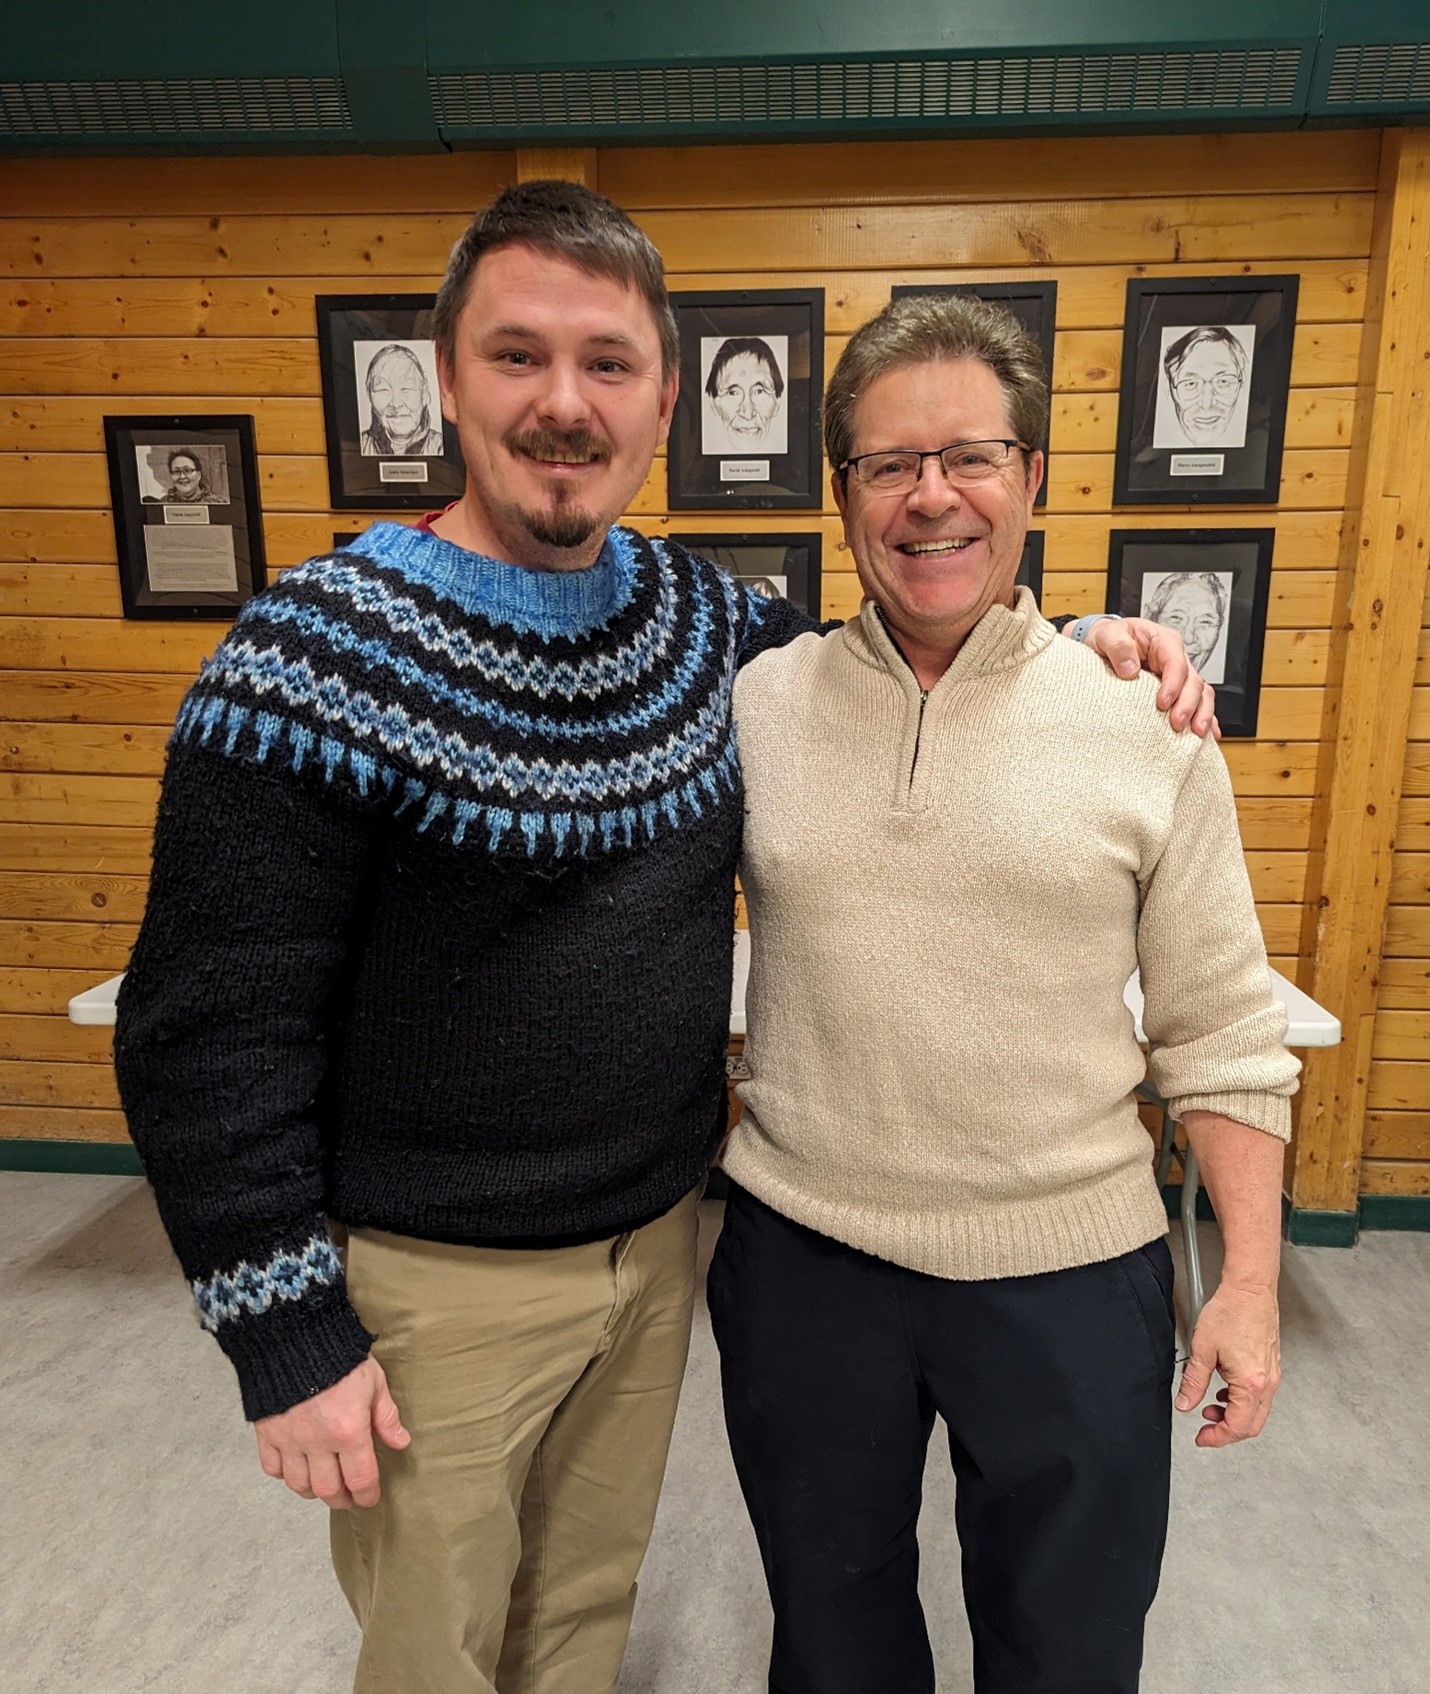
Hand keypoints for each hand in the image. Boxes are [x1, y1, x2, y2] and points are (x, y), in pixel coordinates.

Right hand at [255, 1357, 409, 1508]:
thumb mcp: (374, 1382)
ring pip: (299, 1485)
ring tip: (324, 1484)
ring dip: (313, 1490)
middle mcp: (318, 1443)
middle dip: (341, 1499)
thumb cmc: (340, 1356)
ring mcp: (290, 1440)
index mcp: (348, 1432)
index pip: (360, 1479)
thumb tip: (400, 1442)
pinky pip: (273, 1468)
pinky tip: (296, 1466)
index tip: (370, 1498)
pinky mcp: (267, 1433)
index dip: (367, 1495)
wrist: (296, 1337)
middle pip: (328, 1490)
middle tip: (348, 1496)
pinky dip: (284, 1474)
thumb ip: (386, 1416)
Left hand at [1082, 616, 1219, 737]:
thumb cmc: (1110, 638)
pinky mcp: (1177, 692)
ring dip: (1201, 714)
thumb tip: (1130, 669)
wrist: (1105, 647)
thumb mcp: (1108, 634)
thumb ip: (1118, 646)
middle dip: (1189, 704)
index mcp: (1164, 642)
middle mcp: (1176, 659)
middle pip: (1193, 681)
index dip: (1173, 684)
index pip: (1176, 663)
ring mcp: (1179, 677)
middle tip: (1177, 723)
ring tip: (1195, 733)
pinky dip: (1205, 719)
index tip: (1162, 703)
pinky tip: (1208, 735)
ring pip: (1201, 694)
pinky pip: (1197, 705)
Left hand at [1175, 1281, 1280, 1447]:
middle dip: (1226, 1430)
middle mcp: (1267, 1383)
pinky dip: (1242, 1401)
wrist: (1250, 1289)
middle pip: (1252, 1425)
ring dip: (1234, 1415)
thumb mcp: (1202, 1349)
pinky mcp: (1271, 1365)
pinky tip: (1224, 1390)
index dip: (1217, 1437)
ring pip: (1257, 1412)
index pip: (1237, 1426)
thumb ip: (1193, 1381)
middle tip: (1205, 1426)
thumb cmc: (1231, 1311)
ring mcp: (1272, 1374)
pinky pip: (1260, 1395)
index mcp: (1251, 1384)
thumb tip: (1185, 1403)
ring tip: (1211, 1406)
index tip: (1202, 1437)